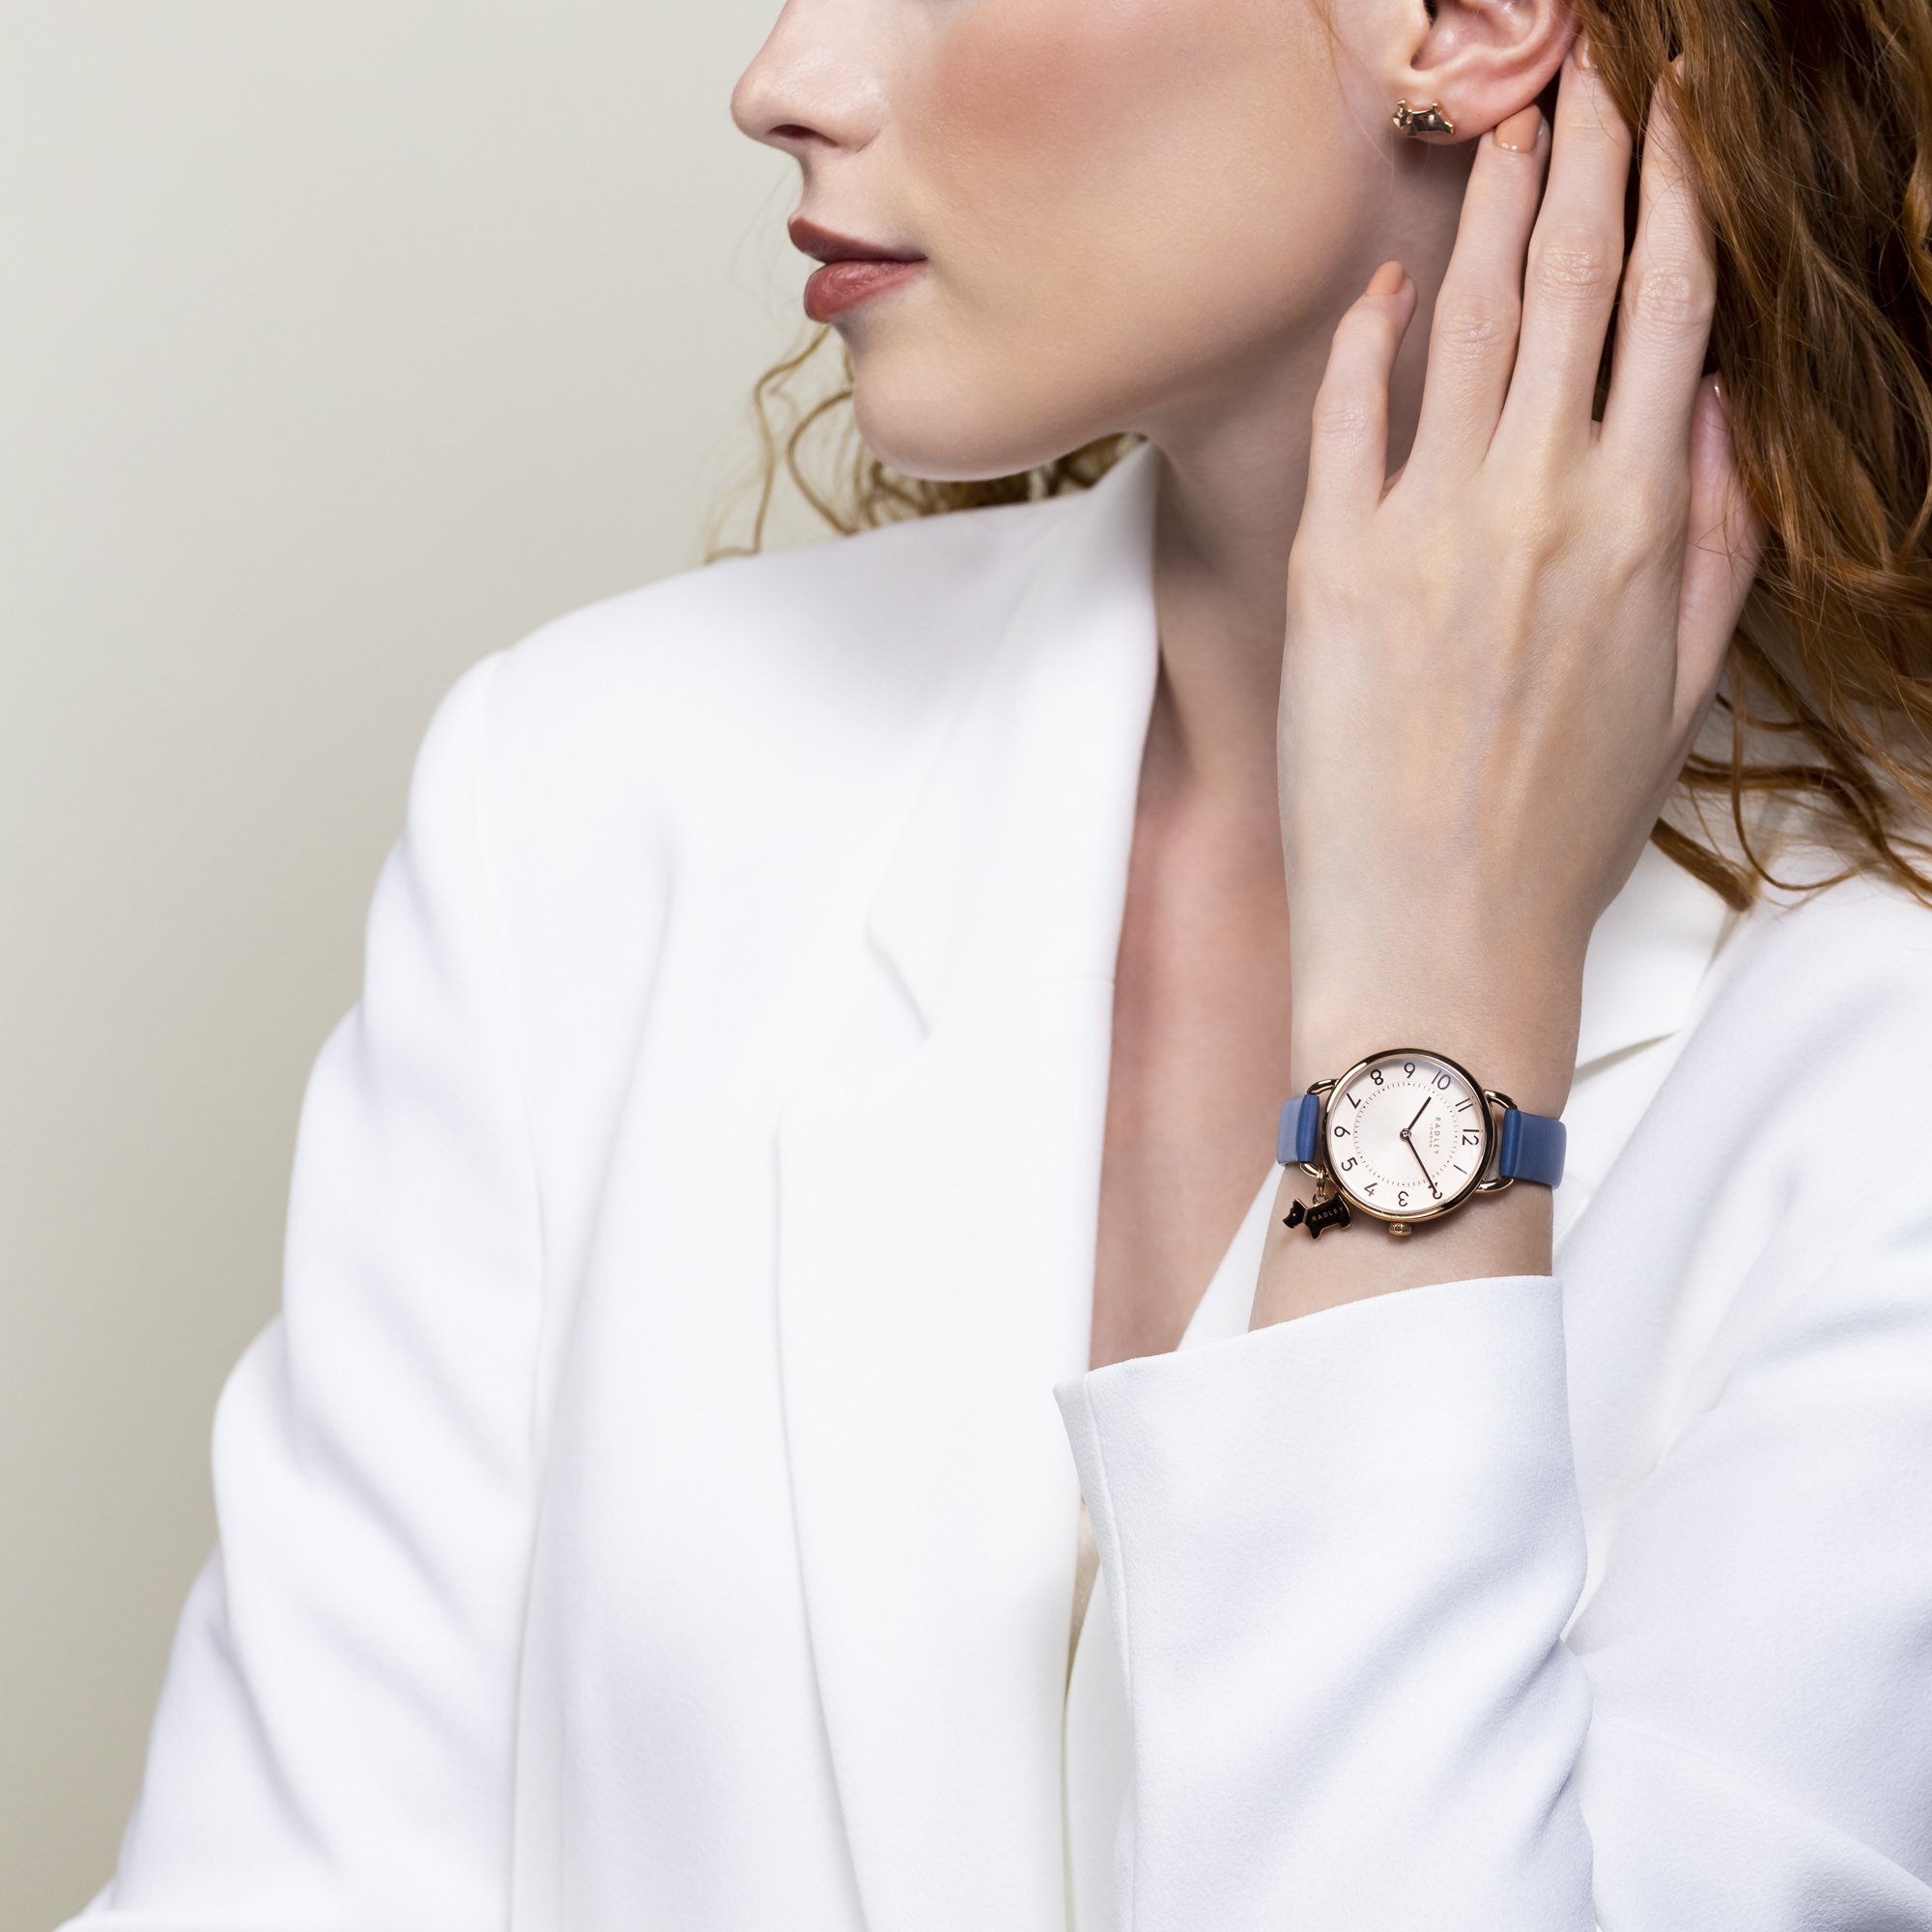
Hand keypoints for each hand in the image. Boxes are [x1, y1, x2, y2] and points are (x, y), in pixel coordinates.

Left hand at [1278, 55, 1763, 1119]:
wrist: (1441, 930)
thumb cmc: (1563, 829)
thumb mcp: (1683, 687)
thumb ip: (1718, 537)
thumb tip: (1722, 408)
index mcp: (1644, 523)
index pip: (1669, 316)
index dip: (1675, 202)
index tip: (1674, 128)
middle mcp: (1542, 500)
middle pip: (1570, 288)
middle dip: (1586, 169)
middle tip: (1587, 85)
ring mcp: (1430, 526)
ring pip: (1467, 326)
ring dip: (1486, 217)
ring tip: (1503, 131)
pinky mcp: (1334, 565)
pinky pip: (1349, 416)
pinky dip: (1367, 339)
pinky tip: (1385, 284)